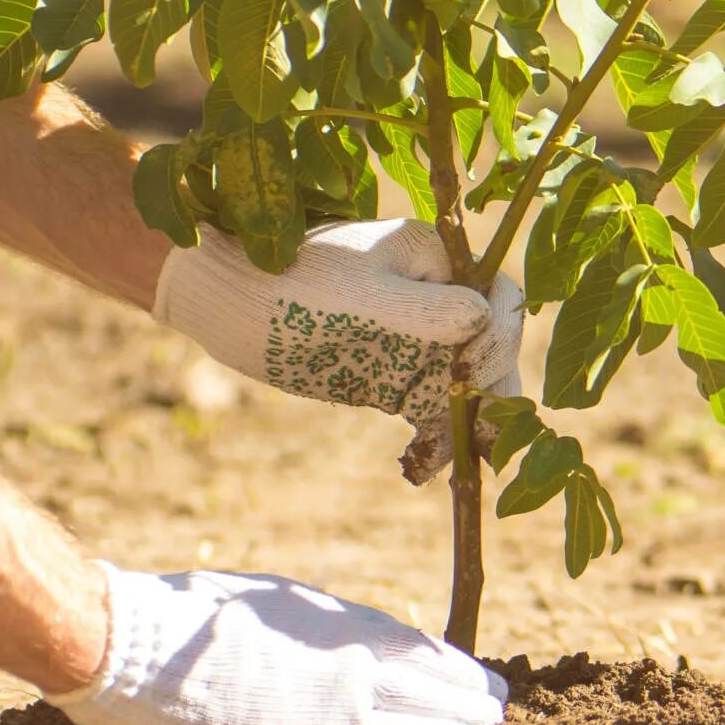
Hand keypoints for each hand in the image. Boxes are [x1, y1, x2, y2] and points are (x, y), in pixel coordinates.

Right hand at [48, 564, 508, 724]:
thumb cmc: (160, 624)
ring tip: (496, 715)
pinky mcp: (327, 722)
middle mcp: (331, 637)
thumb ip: (257, 624)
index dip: (416, 648)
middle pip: (412, 657)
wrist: (137, 643)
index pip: (378, 630)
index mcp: (306, 610)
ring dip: (462, 704)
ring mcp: (334, 677)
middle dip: (454, 675)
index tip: (442, 657)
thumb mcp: (221, 606)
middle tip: (494, 688)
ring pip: (420, 692)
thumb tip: (253, 632)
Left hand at [151, 219, 522, 479]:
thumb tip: (483, 318)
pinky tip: (422, 466)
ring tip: (462, 464)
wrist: (227, 304)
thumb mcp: (357, 297)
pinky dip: (434, 439)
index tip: (471, 372)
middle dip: (490, 392)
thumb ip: (421, 309)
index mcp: (433, 258)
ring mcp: (414, 340)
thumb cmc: (290, 283)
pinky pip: (429, 410)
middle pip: (488, 347)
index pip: (494, 296)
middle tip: (484, 440)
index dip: (497, 336)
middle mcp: (433, 297)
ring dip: (467, 425)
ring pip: (464, 387)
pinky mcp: (391, 376)